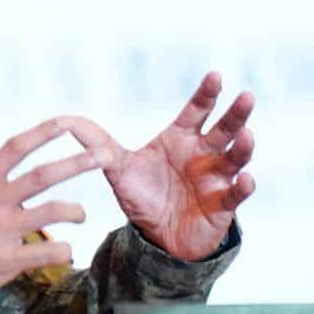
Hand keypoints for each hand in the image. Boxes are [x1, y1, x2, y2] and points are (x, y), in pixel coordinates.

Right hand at [0, 116, 110, 311]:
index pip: (16, 147)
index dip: (45, 132)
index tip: (69, 122)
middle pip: (43, 175)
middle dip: (79, 162)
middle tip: (106, 156)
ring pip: (51, 212)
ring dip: (75, 210)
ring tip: (83, 214)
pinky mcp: (3, 261)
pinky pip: (46, 253)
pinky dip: (63, 251)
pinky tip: (67, 252)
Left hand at [74, 72, 254, 261]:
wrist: (157, 238)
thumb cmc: (143, 195)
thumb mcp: (118, 169)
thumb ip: (97, 145)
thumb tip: (66, 121)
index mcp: (182, 138)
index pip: (197, 110)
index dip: (207, 94)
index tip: (215, 75)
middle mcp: (204, 154)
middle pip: (225, 128)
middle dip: (237, 113)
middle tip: (246, 96)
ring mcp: (217, 178)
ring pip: (236, 157)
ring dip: (244, 147)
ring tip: (246, 135)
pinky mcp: (223, 205)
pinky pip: (236, 194)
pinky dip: (243, 187)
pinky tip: (246, 179)